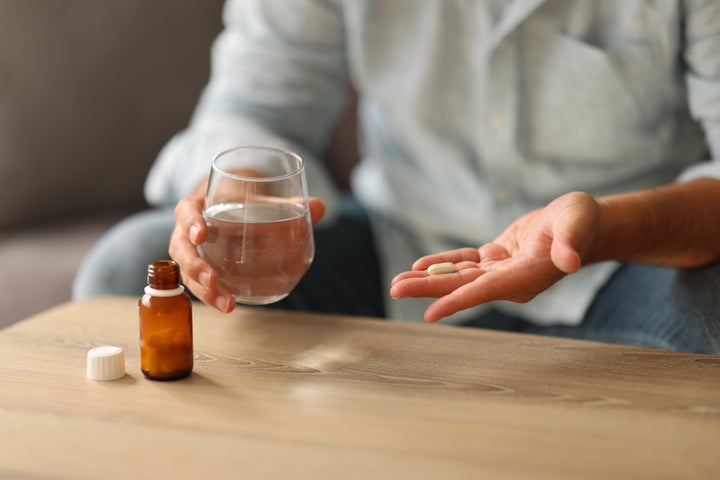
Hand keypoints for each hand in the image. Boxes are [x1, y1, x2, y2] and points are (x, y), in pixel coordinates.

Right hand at [169, 189, 325, 312]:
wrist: (229, 206)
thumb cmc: (242, 202)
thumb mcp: (260, 199)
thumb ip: (288, 204)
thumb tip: (319, 207)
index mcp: (197, 207)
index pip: (185, 211)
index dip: (190, 222)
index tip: (201, 233)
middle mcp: (187, 232)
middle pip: (181, 250)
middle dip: (194, 267)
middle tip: (214, 281)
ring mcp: (192, 253)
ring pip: (188, 273)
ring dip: (204, 291)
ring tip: (226, 304)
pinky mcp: (200, 270)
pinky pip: (199, 285)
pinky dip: (213, 296)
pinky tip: (230, 306)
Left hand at [389, 192, 599, 321]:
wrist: (582, 224)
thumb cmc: (583, 221)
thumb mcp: (578, 223)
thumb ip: (571, 241)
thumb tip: (570, 261)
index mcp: (526, 276)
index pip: (486, 291)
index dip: (458, 301)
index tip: (430, 314)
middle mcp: (509, 279)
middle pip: (462, 287)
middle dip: (428, 289)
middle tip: (394, 289)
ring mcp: (500, 271)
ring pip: (458, 276)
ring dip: (427, 279)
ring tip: (396, 283)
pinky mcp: (495, 258)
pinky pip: (464, 262)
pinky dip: (442, 263)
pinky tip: (419, 266)